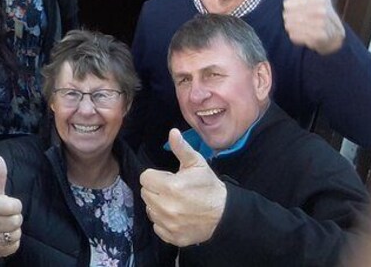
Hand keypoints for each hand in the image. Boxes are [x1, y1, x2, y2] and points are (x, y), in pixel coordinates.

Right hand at [0, 156, 22, 256]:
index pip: (15, 206)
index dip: (14, 205)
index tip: (7, 205)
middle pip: (17, 220)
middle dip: (14, 217)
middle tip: (5, 216)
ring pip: (16, 233)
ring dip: (13, 230)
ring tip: (4, 226)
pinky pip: (15, 246)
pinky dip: (12, 241)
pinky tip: (4, 236)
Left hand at [139, 128, 226, 246]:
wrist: (225, 214)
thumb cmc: (208, 186)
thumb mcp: (197, 164)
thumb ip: (182, 148)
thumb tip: (172, 132)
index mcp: (170, 186)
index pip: (145, 178)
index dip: (155, 176)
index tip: (167, 178)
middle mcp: (166, 207)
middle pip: (145, 194)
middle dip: (155, 190)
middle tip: (171, 190)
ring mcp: (169, 224)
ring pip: (150, 210)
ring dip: (158, 205)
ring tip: (174, 202)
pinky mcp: (172, 237)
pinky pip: (157, 227)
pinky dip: (163, 222)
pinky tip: (175, 216)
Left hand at [282, 0, 345, 54]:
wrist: (335, 34)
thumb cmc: (324, 10)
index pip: (287, 4)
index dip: (291, 6)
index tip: (301, 7)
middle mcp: (320, 11)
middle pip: (287, 15)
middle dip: (291, 17)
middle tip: (302, 18)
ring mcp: (319, 25)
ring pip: (289, 25)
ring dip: (293, 27)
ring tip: (304, 25)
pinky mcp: (316, 38)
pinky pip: (294, 36)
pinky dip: (296, 36)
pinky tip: (305, 33)